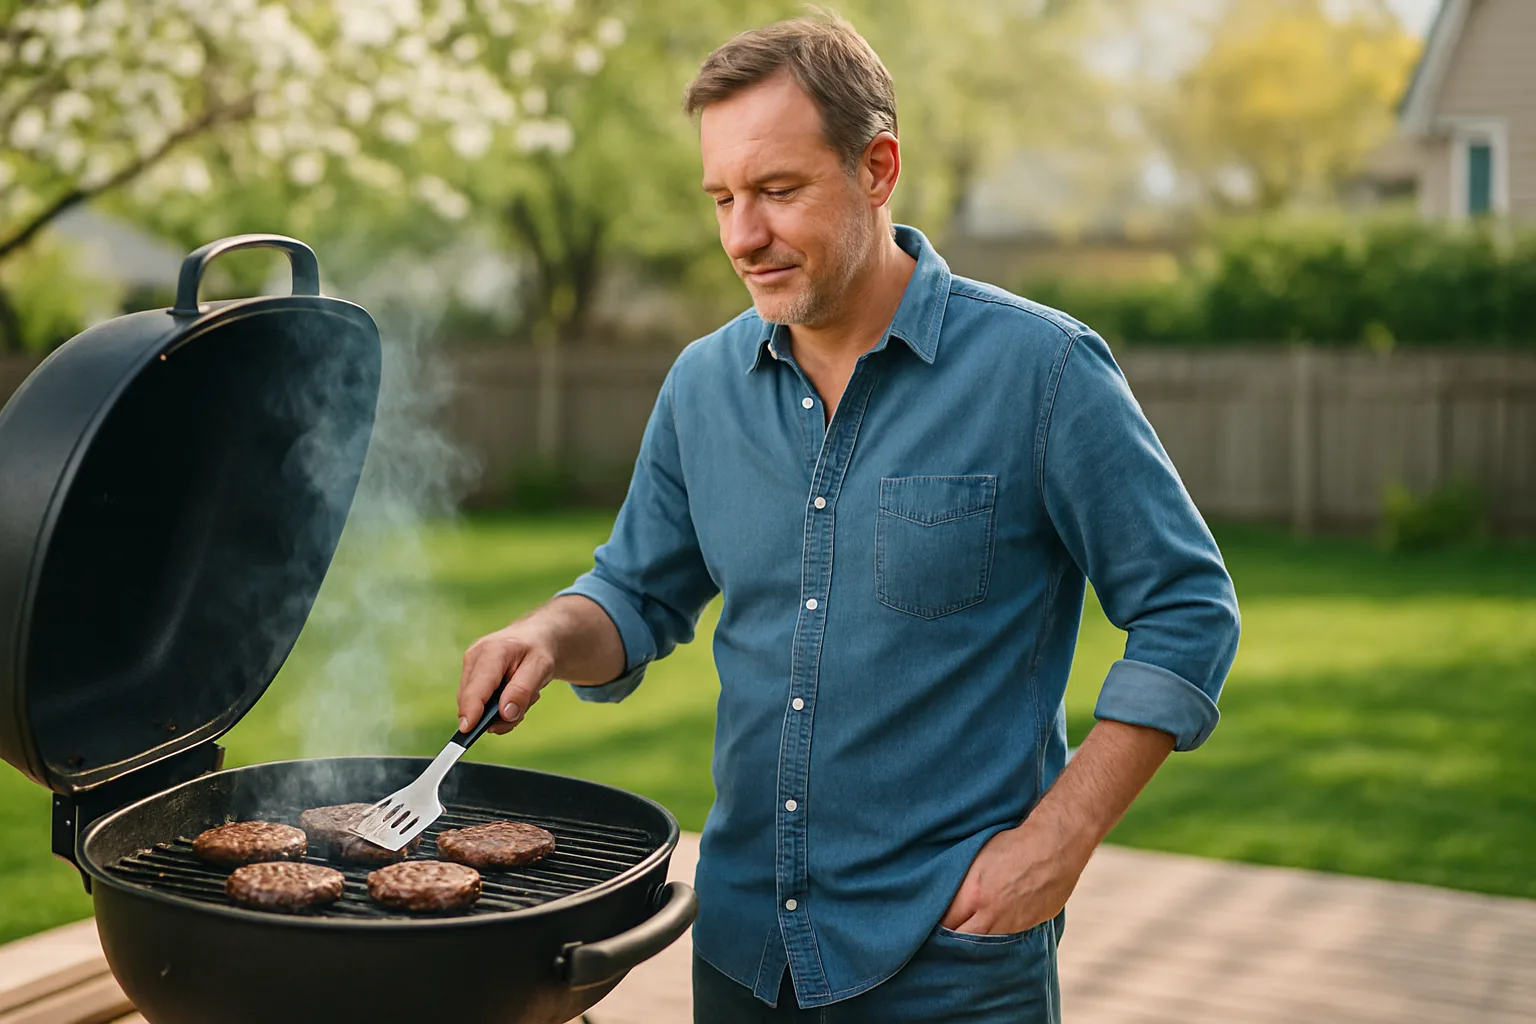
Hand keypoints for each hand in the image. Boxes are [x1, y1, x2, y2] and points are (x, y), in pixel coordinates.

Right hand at [457, 623, 558, 735]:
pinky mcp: (470, 674)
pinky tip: (513, 696)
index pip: (477, 687)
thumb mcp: (541, 667)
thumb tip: (505, 714)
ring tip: (524, 696)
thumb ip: (522, 690)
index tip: (468, 731)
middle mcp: (475, 656)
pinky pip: (478, 701)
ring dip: (500, 711)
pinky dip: (496, 706)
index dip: (471, 711)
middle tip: (523, 710)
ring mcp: (470, 665)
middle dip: (497, 715)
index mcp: (493, 651)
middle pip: (472, 699)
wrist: (536, 637)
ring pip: (475, 703)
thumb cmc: (538, 650)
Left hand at [939, 823, 1086, 935]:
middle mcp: (990, 913)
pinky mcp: (1027, 926)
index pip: (944, 921)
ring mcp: (1010, 923)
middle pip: (960, 939)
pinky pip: (1004, 940)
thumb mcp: (976, 855)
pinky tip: (987, 930)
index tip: (927, 919)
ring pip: (982, 944)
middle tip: (939, 932)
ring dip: (971, 941)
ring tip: (962, 934)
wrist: (1055, 844)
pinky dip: (993, 936)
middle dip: (949, 936)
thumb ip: (959, 881)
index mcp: (973, 893)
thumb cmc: (1013, 842)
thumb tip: (941, 893)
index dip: (933, 921)